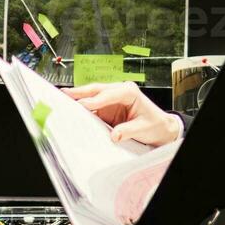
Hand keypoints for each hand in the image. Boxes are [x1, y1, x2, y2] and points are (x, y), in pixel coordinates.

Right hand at [65, 82, 181, 146]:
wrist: (161, 128)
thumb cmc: (155, 124)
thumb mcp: (143, 128)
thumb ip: (127, 130)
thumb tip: (114, 135)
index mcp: (129, 91)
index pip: (107, 94)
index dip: (94, 100)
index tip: (82, 105)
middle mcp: (120, 91)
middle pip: (97, 89)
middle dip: (80, 91)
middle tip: (65, 93)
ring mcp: (113, 99)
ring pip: (93, 96)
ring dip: (79, 98)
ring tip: (64, 99)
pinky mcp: (108, 108)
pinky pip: (94, 106)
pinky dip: (84, 108)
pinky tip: (74, 110)